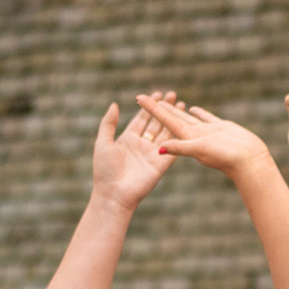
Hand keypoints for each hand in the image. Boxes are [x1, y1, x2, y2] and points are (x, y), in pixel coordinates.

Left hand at [91, 91, 176, 212]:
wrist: (114, 194)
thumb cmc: (104, 170)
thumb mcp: (103, 143)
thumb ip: (109, 124)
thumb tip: (114, 105)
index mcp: (128, 139)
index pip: (141, 119)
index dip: (149, 107)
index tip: (157, 94)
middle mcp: (142, 145)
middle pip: (156, 123)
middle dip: (164, 109)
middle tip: (173, 95)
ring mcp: (152, 154)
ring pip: (165, 133)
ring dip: (173, 120)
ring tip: (182, 105)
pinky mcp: (161, 164)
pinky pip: (172, 148)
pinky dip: (178, 136)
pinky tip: (184, 125)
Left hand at [137, 94, 276, 182]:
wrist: (249, 164)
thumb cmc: (226, 159)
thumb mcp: (200, 152)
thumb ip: (181, 148)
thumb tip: (160, 148)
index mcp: (186, 139)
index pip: (163, 120)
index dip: (150, 108)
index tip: (138, 97)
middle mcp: (193, 136)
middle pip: (171, 119)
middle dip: (160, 108)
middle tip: (148, 97)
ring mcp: (206, 134)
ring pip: (186, 118)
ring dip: (175, 110)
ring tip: (166, 100)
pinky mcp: (219, 130)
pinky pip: (204, 119)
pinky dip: (197, 113)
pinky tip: (193, 108)